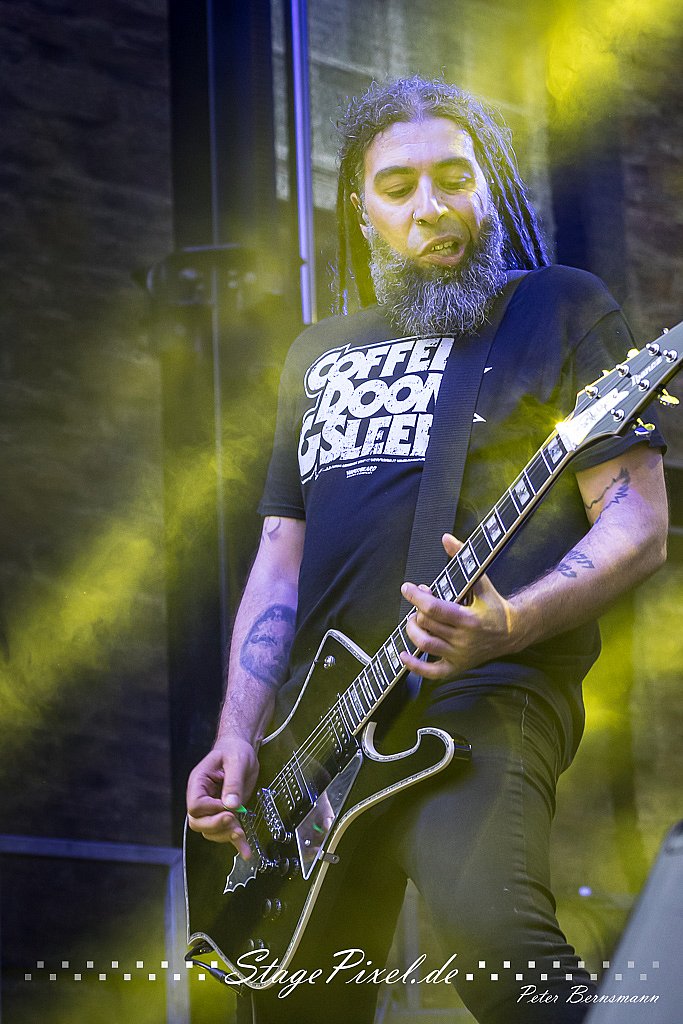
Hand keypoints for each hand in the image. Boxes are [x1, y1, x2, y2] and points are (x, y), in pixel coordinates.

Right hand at [186, 735, 259, 857]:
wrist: (241, 749)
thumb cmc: (234, 750)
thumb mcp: (236, 761)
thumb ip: (233, 782)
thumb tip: (231, 805)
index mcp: (199, 782)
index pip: (195, 805)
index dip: (210, 810)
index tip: (227, 807)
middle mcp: (203, 797)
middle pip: (198, 822)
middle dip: (215, 826)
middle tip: (233, 821)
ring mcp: (213, 807)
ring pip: (210, 830)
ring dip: (226, 834)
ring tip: (241, 833)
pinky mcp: (227, 813)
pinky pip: (227, 831)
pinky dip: (237, 842)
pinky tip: (246, 851)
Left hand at [400, 533, 518, 681]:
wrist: (512, 633)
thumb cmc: (494, 606)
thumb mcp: (482, 582)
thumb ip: (463, 559)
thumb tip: (446, 538)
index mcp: (469, 619)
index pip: (434, 608)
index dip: (416, 597)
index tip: (407, 588)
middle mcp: (463, 640)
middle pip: (427, 625)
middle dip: (416, 611)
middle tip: (418, 602)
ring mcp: (459, 655)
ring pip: (425, 645)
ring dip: (412, 632)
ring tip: (412, 621)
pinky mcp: (457, 667)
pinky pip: (432, 673)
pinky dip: (414, 666)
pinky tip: (403, 655)